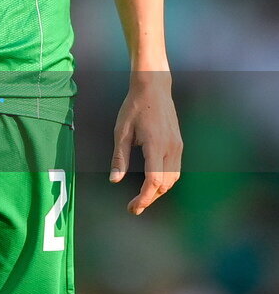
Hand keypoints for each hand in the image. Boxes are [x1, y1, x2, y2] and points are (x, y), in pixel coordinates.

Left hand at [109, 73, 182, 214]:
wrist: (154, 87)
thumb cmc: (135, 106)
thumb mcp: (121, 130)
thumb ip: (119, 157)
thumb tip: (114, 180)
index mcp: (155, 144)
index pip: (154, 181)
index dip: (144, 198)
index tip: (133, 207)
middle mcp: (170, 148)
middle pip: (164, 184)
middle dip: (150, 198)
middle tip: (134, 206)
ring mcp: (177, 146)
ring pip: (173, 179)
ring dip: (159, 191)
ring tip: (143, 197)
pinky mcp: (179, 143)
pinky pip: (175, 169)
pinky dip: (165, 180)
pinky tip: (154, 182)